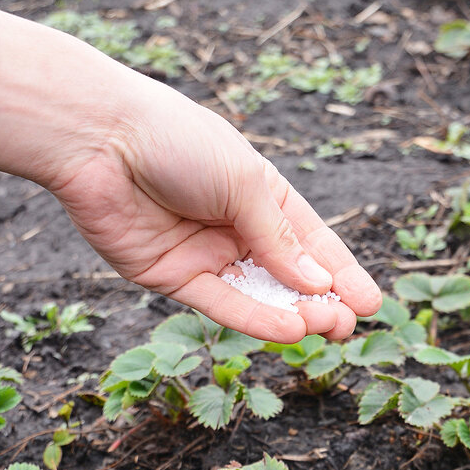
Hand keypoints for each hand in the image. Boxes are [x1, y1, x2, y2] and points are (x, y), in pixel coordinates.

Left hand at [0, 10, 381, 342]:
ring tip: (325, 328)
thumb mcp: (244, 184)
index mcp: (258, 194)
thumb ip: (278, 239)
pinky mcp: (170, 276)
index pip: (310, 241)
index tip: (370, 304)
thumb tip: (316, 285)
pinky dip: (253, 319)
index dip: (340, 273)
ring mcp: (203, 253)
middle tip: (347, 325)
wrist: (99, 139)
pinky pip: (219, 304)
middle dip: (320, 301)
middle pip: (287, 275)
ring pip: (257, 294)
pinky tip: (287, 330)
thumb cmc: (176, 142)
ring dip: (292, 313)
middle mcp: (234, 227)